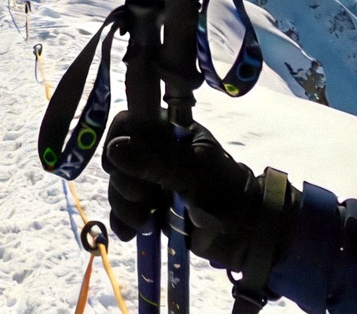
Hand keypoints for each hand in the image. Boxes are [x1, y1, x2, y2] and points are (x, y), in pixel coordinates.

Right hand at [101, 112, 297, 272]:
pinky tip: (131, 234)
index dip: (117, 141)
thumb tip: (113, 149)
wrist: (243, 234)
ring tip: (146, 223)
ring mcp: (151, 181)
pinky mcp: (149, 207)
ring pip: (118, 186)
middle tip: (148, 199)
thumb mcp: (191, 174)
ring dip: (125, 207)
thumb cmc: (224, 193)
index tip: (118, 164)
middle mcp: (156, 153)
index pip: (129, 122)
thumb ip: (153, 162)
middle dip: (126, 184)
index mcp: (169, 132)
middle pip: (118, 158)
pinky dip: (123, 222)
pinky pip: (123, 211)